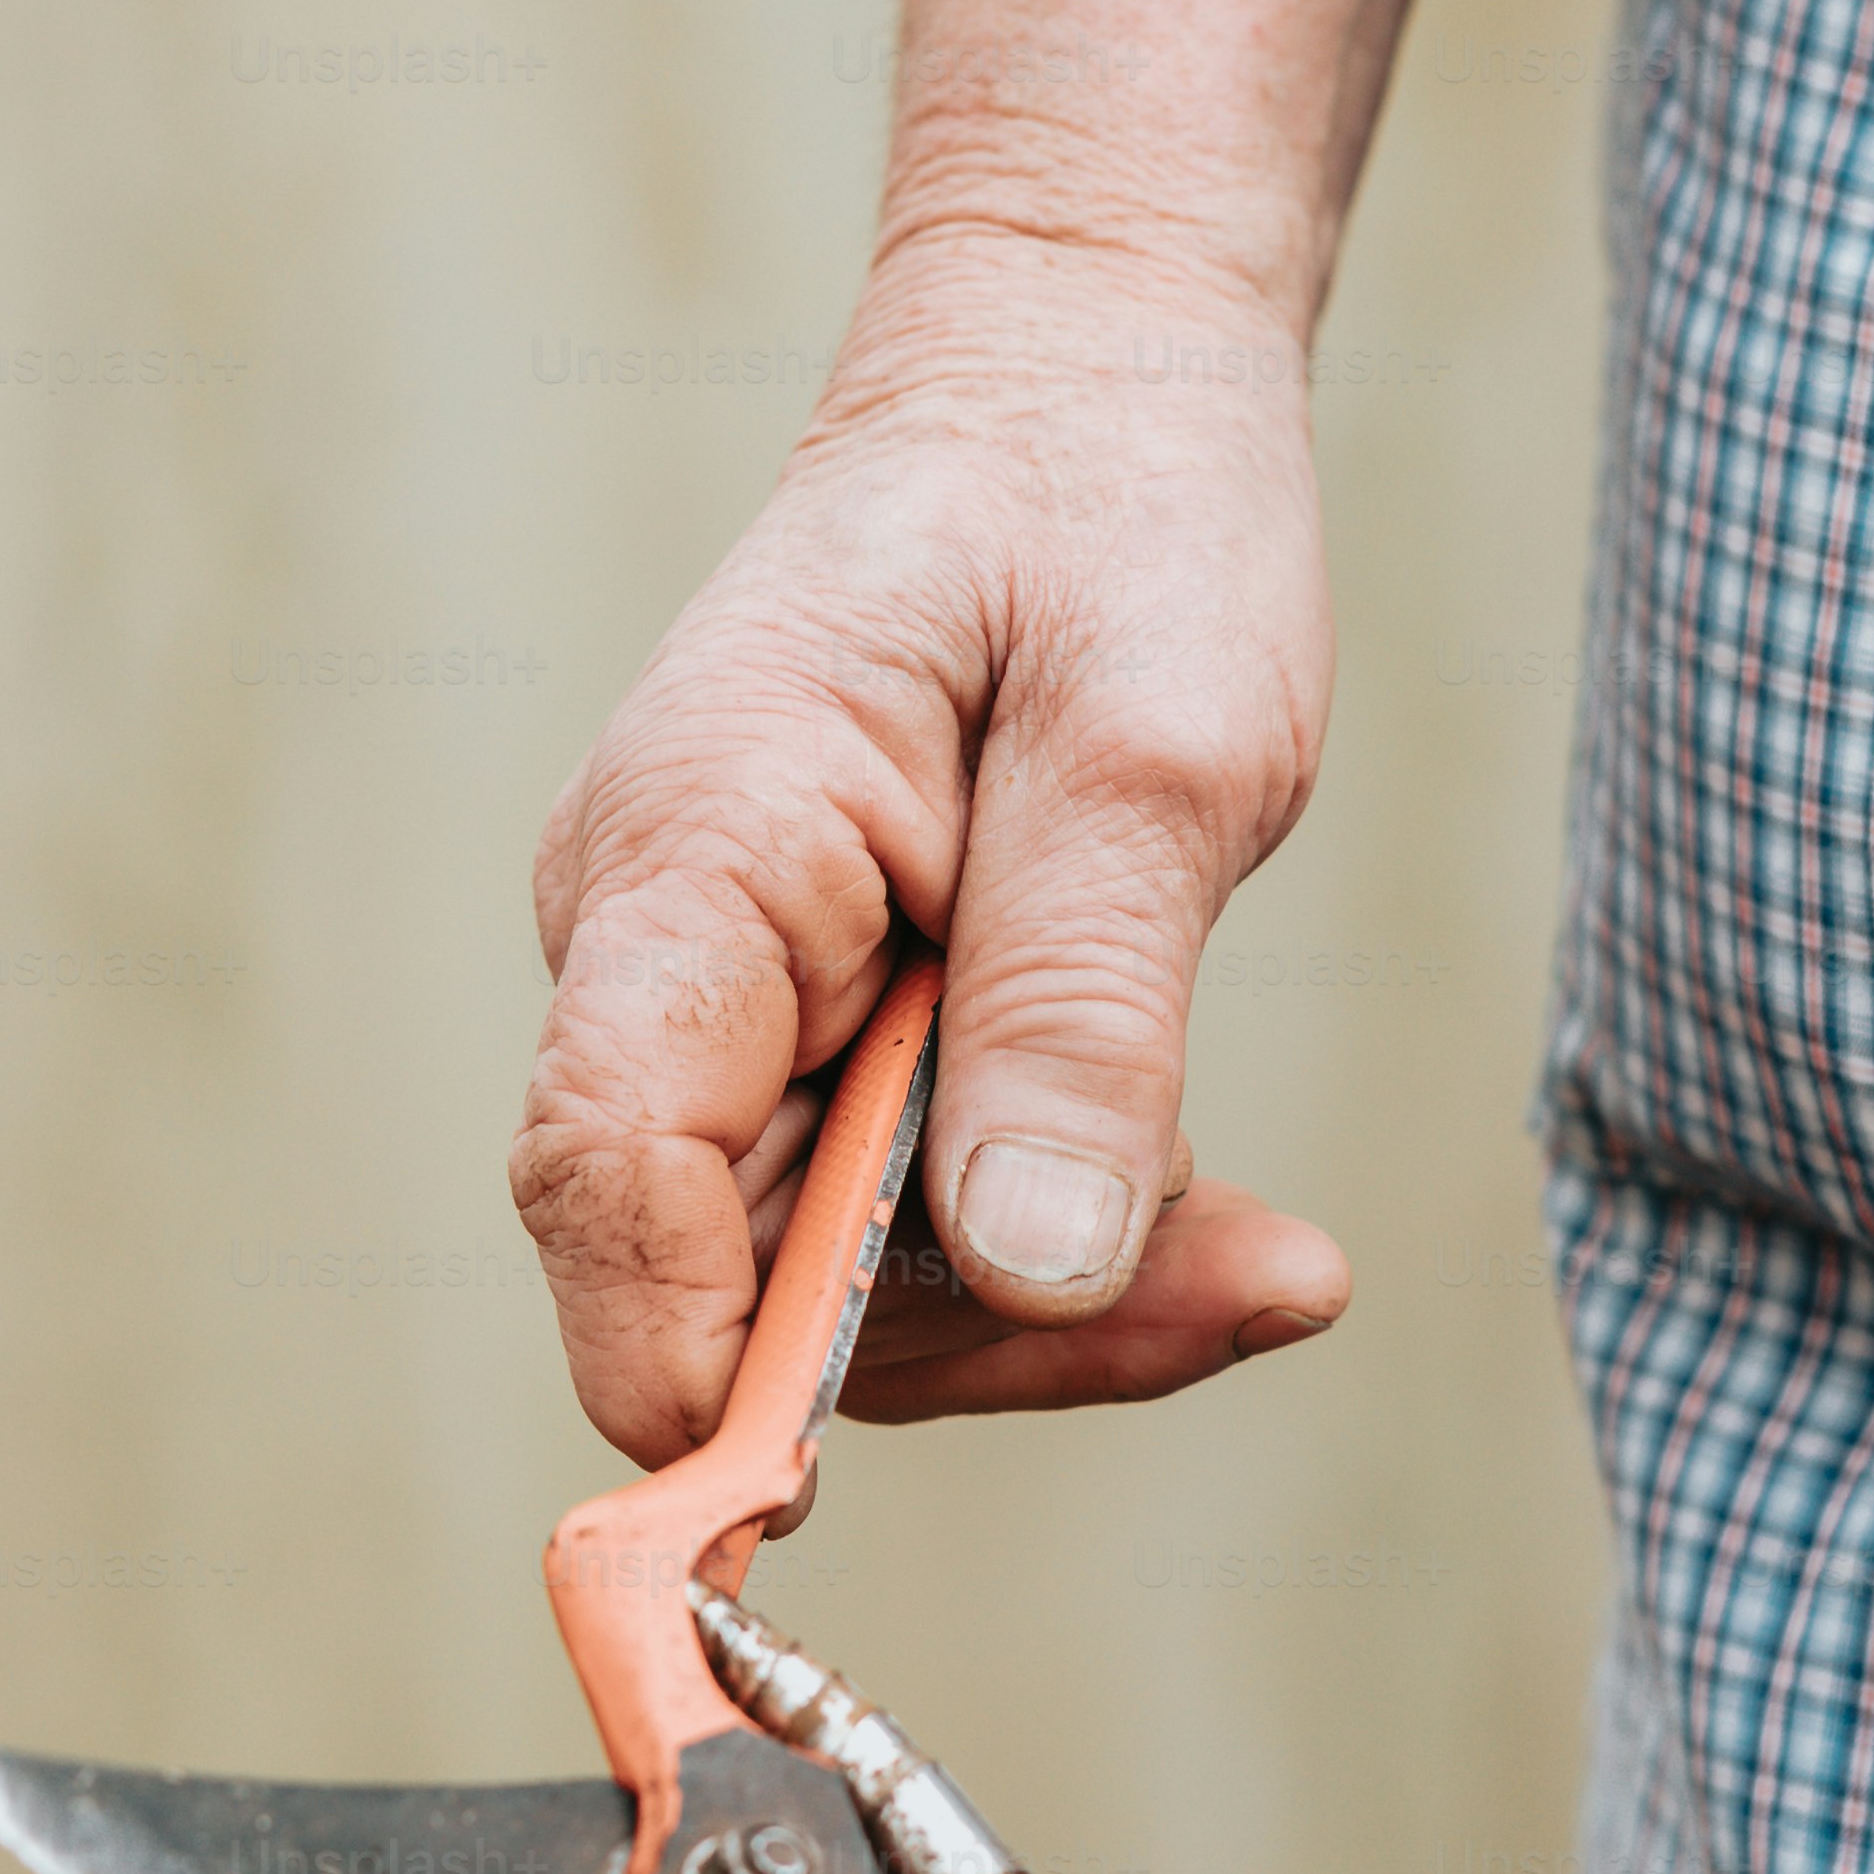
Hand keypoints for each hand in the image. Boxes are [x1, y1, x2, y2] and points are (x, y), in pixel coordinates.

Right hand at [516, 219, 1356, 1467]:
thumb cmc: (1112, 510)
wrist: (1084, 378)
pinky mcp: (805, 1028)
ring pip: (824, 1273)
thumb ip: (1082, 1011)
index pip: (606, 1163)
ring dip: (1044, 1302)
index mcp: (698, 852)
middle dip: (986, 1335)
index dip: (692, 1354)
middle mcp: (658, 943)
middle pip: (729, 1270)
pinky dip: (1045, 1239)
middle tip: (1258, 1289)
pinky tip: (1207, 1225)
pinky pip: (890, 1211)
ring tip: (1268, 1252)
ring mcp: (719, 995)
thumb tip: (1032, 1268)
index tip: (823, 1496)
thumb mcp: (1156, 751)